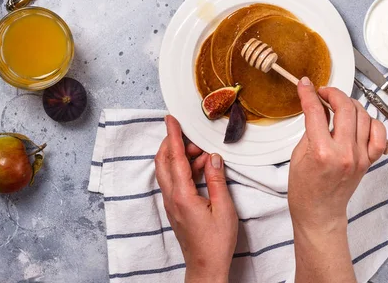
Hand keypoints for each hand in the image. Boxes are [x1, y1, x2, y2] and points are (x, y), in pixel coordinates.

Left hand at [155, 115, 237, 282]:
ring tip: (205, 155)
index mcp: (182, 195)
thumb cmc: (216, 242)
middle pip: (163, 161)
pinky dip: (185, 169)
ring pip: (168, 170)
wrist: (206, 267)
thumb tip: (212, 156)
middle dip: (174, 143)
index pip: (174, 158)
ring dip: (182, 157)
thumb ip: (217, 179)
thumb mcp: (224, 208)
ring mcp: (171, 203)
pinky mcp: (175, 207)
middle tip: (193, 137)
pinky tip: (202, 169)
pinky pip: (174, 180)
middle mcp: (171, 197)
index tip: (170, 119)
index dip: (172, 136)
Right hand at [288, 78, 386, 282]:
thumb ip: (311, 126)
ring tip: (338, 104)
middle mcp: (345, 153)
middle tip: (323, 93)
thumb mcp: (299, 153)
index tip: (305, 85)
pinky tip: (359, 121)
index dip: (309, 93)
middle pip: (345, 107)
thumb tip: (317, 104)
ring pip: (363, 115)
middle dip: (332, 93)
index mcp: (322, 151)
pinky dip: (371, 122)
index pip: (316, 111)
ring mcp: (360, 157)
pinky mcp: (369, 161)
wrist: (319, 213)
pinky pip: (378, 133)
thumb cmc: (305, 189)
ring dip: (349, 104)